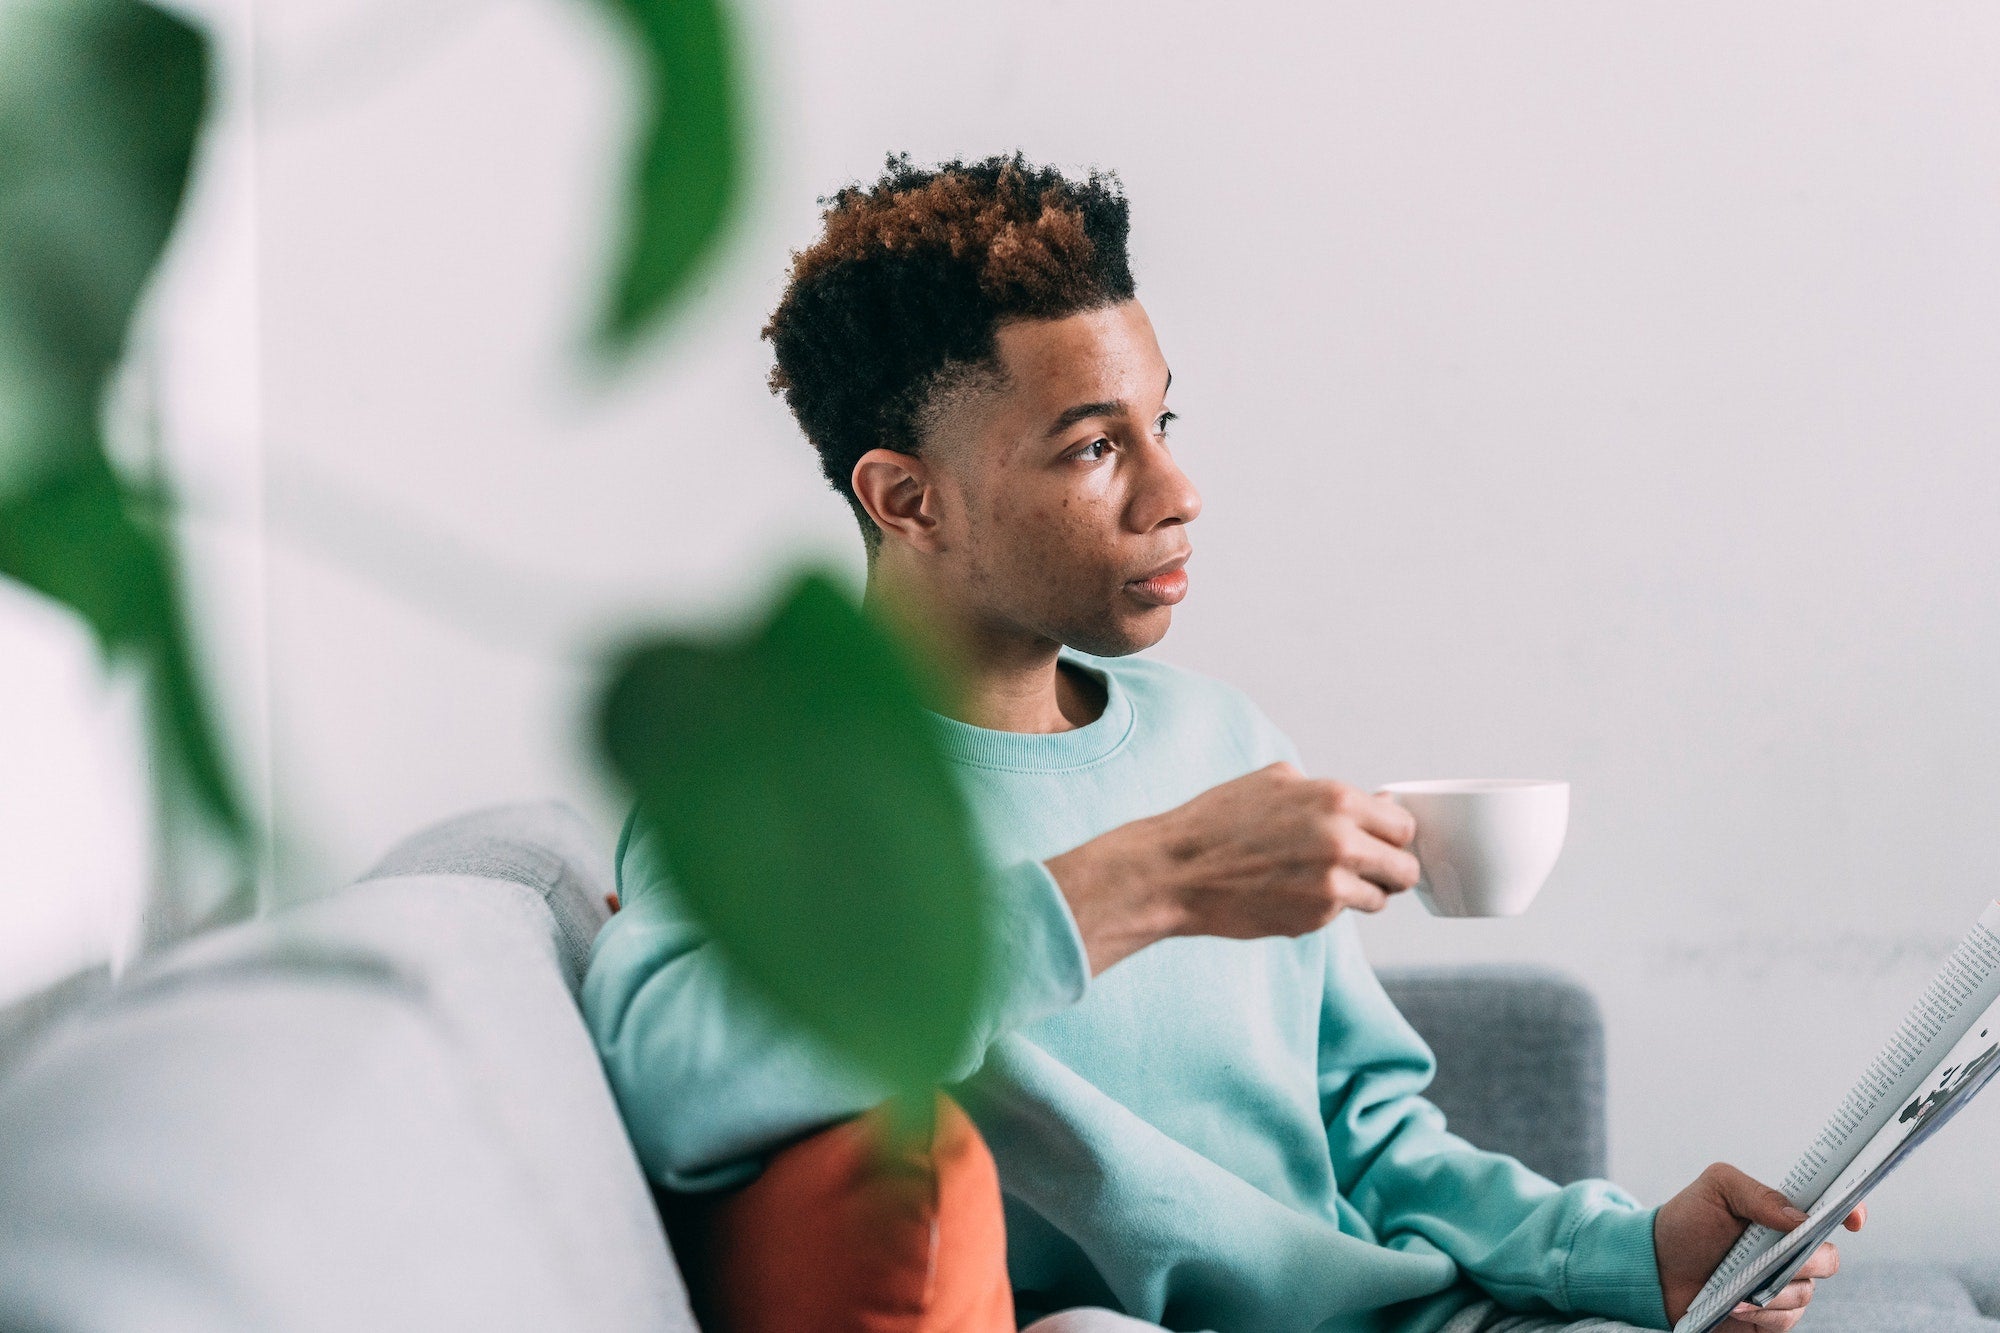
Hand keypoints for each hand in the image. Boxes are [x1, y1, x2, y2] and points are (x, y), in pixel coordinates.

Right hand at [1043, 762, 1420, 973]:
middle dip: (1389, 869)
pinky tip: (1291, 893)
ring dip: (1361, 893)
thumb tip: (1379, 804)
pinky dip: (1326, 908)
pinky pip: (1343, 915)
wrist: (1176, 871)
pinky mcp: (1315, 918)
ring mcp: (1331, 884)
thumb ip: (1331, 793)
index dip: (1391, 835)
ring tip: (1322, 882)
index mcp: (1335, 799)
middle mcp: (1341, 840)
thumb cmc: (1219, 821)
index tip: (1378, 841)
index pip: (1402, 825)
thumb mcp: (1275, 782)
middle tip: (1365, 869)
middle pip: (1405, 868)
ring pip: (1381, 898)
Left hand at [1654, 1162, 1866, 1329]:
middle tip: (1774, 1257)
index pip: (1832, 1212)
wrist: (1656, 1266)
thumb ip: (1757, 1194)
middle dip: (1805, 1259)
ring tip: (1736, 1284)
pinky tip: (1735, 1305)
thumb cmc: (1687, 1221)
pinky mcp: (1771, 1318)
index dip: (1850, 1212)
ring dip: (1773, 1289)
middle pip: (1827, 1259)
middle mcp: (1792, 1251)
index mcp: (1785, 1216)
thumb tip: (1800, 1218)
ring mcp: (1784, 1286)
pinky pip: (1785, 1321)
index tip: (1853, 1219)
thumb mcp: (1716, 1190)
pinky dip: (1761, 1313)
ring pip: (1806, 1293)